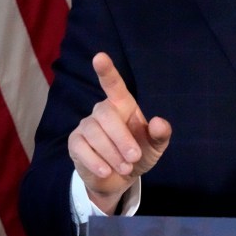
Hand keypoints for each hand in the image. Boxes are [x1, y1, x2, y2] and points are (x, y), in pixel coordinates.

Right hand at [67, 52, 171, 213]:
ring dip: (112, 153)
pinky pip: (81, 149)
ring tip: (125, 167)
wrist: (120, 179)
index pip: (113, 84)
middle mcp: (102, 111)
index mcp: (123, 105)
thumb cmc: (139, 154)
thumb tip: (158, 121)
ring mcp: (86, 126)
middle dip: (122, 138)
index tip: (99, 56)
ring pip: (94, 134)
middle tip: (134, 157)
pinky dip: (96, 162)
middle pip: (106, 115)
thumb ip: (160, 134)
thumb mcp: (155, 146)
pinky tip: (106, 172)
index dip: (107, 71)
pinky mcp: (75, 143)